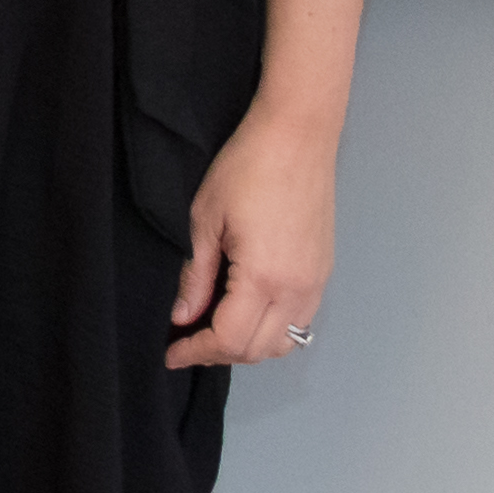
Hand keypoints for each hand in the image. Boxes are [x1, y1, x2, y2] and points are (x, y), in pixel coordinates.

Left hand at [167, 101, 339, 367]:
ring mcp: (316, 284)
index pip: (229, 339)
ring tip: (211, 330)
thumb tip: (183, 316)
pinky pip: (299, 322)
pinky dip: (271, 331)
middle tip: (185, 342)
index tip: (170, 353)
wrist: (296, 138)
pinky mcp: (322, 273)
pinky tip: (244, 313)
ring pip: (284, 342)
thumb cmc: (245, 169)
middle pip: (258, 350)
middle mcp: (298, 290)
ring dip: (247, 346)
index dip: (196, 352)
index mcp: (265, 279)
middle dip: (218, 353)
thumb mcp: (204, 220)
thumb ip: (196, 276)